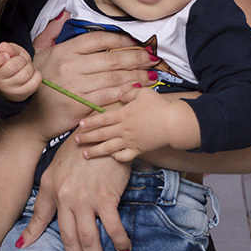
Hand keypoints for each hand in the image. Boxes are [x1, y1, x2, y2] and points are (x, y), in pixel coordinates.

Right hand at [0, 42, 40, 102]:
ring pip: (26, 73)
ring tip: (25, 68)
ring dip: (29, 67)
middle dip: (21, 60)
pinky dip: (37, 75)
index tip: (6, 55)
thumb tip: (4, 46)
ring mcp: (9, 88)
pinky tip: (31, 74)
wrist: (16, 80)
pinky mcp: (21, 94)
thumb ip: (8, 48)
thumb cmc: (11, 61)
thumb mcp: (9, 51)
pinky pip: (35, 81)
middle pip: (12, 66)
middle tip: (20, 61)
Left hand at [17, 136, 131, 250]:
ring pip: (88, 238)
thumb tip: (49, 200)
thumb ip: (50, 188)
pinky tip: (123, 249)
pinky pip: (112, 227)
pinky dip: (118, 241)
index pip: (39, 217)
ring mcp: (86, 199)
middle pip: (68, 237)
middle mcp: (65, 197)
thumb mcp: (57, 166)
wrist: (101, 130)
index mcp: (50, 188)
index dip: (32, 234)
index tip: (23, 248)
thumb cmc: (80, 146)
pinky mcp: (106, 197)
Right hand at [26, 14, 157, 138]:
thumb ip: (51, 33)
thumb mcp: (39, 54)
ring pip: (114, 77)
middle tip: (152, 58)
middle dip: (137, 57)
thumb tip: (64, 15)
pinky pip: (108, 95)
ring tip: (151, 75)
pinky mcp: (80, 105)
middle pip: (112, 58)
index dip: (121, 39)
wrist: (32, 117)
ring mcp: (76, 86)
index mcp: (64, 50)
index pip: (99, 39)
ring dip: (137, 76)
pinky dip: (126, 92)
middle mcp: (70, 66)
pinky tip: (138, 89)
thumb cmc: (40, 84)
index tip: (136, 41)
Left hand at [75, 87, 200, 161]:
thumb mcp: (144, 93)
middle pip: (101, 134)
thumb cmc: (160, 105)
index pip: (102, 119)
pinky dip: (115, 157)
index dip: (89, 122)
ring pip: (109, 148)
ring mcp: (131, 141)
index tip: (79, 125)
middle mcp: (124, 129)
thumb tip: (119, 94)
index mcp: (124, 114)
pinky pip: (124, 156)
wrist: (175, 123)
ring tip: (85, 154)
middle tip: (75, 140)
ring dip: (96, 151)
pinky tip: (110, 156)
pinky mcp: (139, 150)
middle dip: (87, 138)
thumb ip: (128, 92)